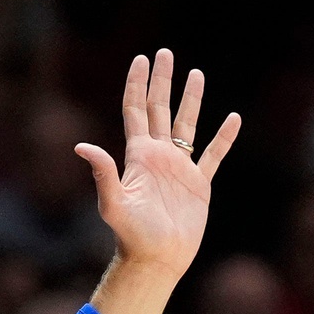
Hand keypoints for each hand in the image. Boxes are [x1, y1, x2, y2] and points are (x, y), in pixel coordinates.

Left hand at [76, 50, 239, 280]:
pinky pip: (213, 154)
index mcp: (138, 157)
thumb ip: (102, 174)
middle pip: (160, 110)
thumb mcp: (114, 203)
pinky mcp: (199, 184)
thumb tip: (81, 147)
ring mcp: (179, 169)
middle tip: (164, 53)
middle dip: (162, 81)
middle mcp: (158, 157)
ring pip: (187, 125)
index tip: (140, 58)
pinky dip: (224, 137)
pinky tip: (232, 118)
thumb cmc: (132, 236)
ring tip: (197, 73)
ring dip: (191, 100)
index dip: (137, 85)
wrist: (156, 260)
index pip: (135, 111)